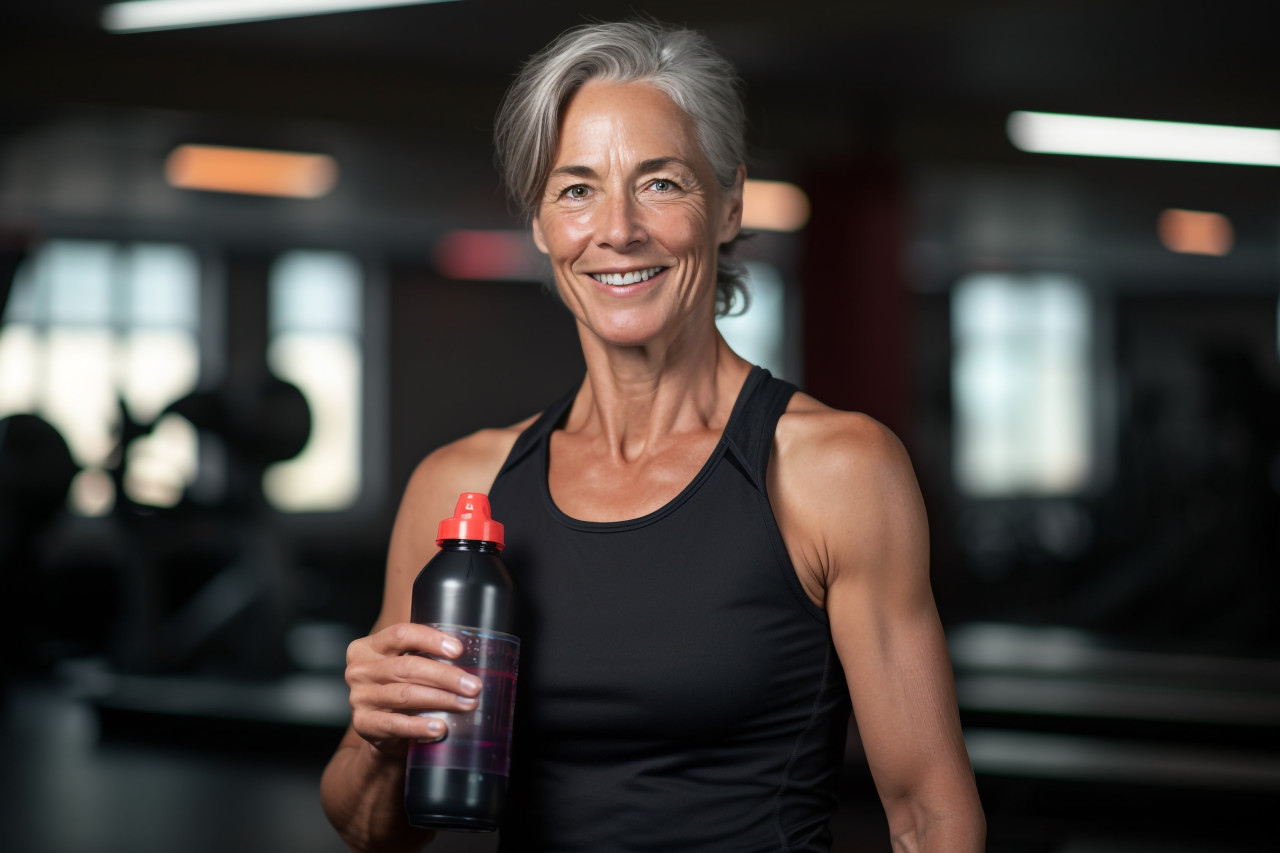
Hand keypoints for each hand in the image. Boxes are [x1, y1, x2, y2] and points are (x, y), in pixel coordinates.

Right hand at [344, 622, 483, 756]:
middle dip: (445, 676)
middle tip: (473, 685)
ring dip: (441, 699)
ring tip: (466, 703)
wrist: (382, 730)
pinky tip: (440, 727)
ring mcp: (359, 698)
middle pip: (407, 667)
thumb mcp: (407, 666)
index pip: (401, 634)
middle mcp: (360, 670)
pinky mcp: (363, 724)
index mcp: (368, 647)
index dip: (431, 640)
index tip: (458, 650)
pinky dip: (420, 726)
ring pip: (406, 694)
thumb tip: (472, 656)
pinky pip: (396, 724)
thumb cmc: (401, 688)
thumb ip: (427, 656)